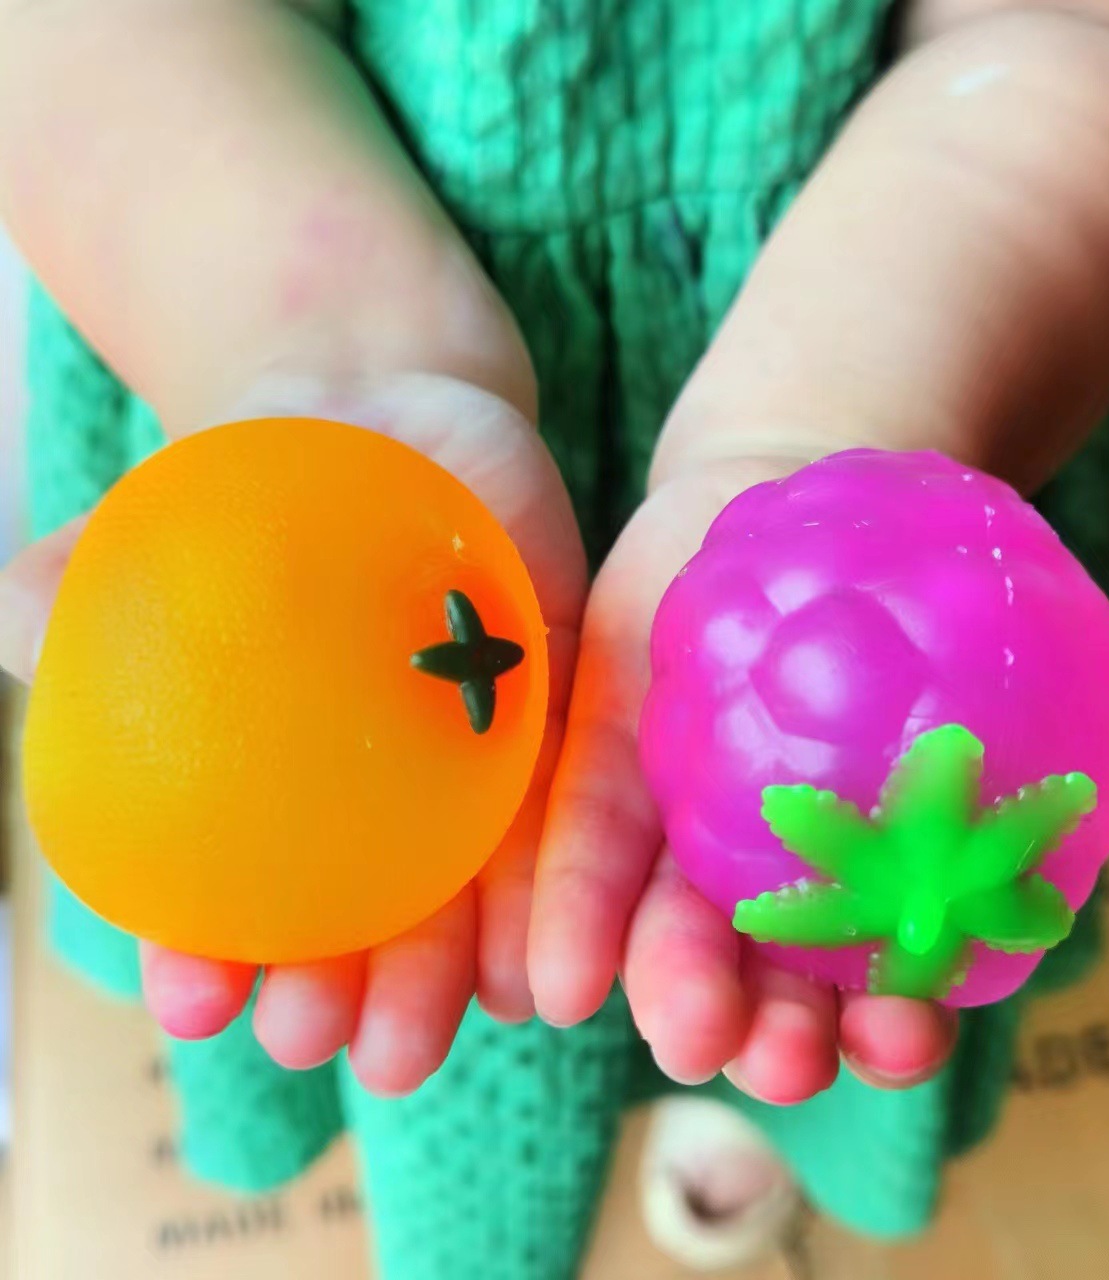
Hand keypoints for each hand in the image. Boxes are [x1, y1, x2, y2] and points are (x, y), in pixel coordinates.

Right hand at [0, 374, 586, 1094]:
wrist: (385, 409)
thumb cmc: (256, 485)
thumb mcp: (164, 529)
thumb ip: (93, 579)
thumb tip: (21, 608)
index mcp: (269, 775)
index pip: (233, 887)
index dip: (205, 951)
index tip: (192, 1001)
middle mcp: (373, 787)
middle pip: (360, 912)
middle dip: (337, 989)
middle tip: (313, 1044)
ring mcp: (470, 748)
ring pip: (464, 883)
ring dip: (441, 971)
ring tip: (418, 1038)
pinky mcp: (552, 696)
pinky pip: (557, 796)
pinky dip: (544, 883)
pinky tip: (530, 961)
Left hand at [528, 454, 1108, 1100]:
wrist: (796, 500)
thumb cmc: (925, 592)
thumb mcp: (1017, 640)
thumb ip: (1106, 698)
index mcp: (876, 873)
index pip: (888, 975)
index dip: (900, 1018)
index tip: (905, 1032)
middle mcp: (772, 873)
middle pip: (774, 979)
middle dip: (776, 1034)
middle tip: (780, 1058)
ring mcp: (684, 829)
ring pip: (674, 932)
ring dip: (674, 992)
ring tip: (682, 1029)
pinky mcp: (611, 770)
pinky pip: (587, 842)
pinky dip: (573, 909)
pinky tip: (555, 977)